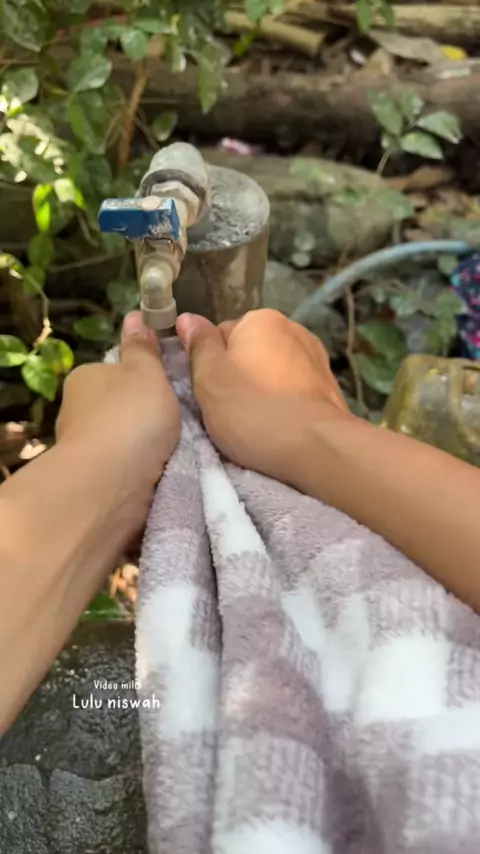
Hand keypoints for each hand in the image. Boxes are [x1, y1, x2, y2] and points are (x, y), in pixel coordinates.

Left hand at [57, 311, 180, 491]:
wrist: (111, 483)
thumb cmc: (131, 417)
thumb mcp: (146, 372)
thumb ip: (143, 348)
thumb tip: (134, 315)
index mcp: (86, 378)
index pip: (116, 370)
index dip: (144, 376)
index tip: (170, 387)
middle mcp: (78, 410)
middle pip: (120, 405)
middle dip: (144, 413)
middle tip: (181, 418)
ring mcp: (85, 448)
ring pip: (123, 438)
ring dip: (145, 443)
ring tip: (180, 447)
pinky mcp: (95, 480)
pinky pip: (125, 466)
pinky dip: (142, 467)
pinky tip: (164, 470)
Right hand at [176, 309, 350, 483]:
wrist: (317, 447)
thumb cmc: (253, 410)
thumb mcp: (210, 378)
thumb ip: (199, 345)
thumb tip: (188, 318)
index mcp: (261, 320)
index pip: (221, 335)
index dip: (211, 366)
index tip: (211, 393)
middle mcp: (293, 329)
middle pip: (250, 352)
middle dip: (239, 377)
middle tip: (231, 411)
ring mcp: (316, 357)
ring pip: (273, 372)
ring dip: (263, 391)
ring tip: (257, 423)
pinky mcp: (330, 387)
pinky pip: (294, 391)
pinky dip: (285, 404)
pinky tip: (280, 426)